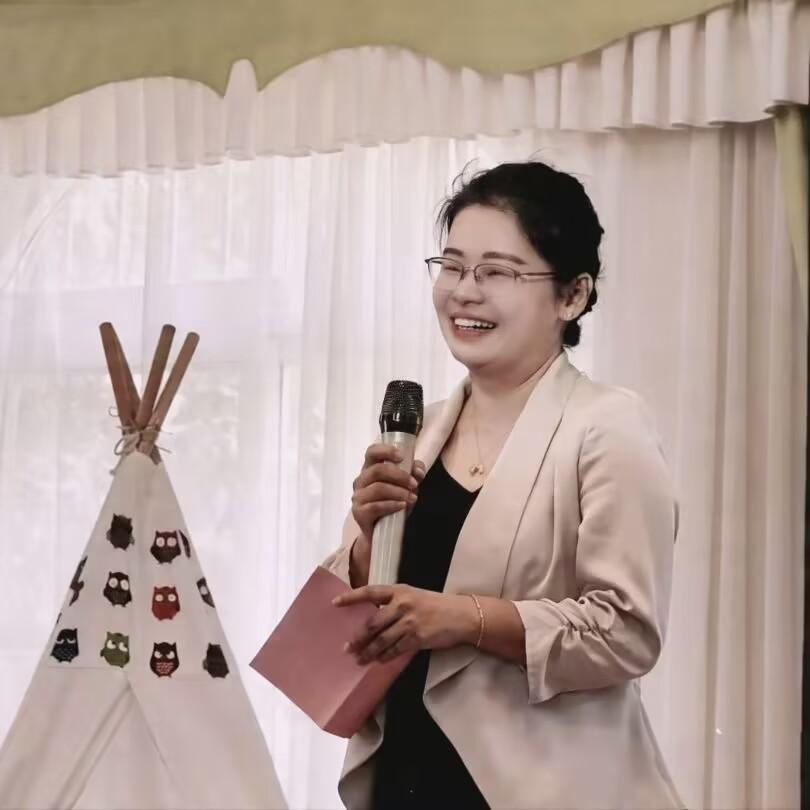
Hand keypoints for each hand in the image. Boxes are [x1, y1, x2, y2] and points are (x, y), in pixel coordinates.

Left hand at [333, 584, 478, 663]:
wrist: (461, 615)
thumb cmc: (436, 605)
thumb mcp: (414, 596)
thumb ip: (395, 604)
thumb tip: (373, 620)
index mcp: (400, 590)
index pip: (370, 592)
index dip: (352, 597)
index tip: (335, 603)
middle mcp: (402, 604)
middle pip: (373, 623)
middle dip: (358, 637)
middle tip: (347, 647)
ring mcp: (409, 622)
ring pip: (381, 640)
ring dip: (368, 652)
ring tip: (359, 659)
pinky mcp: (417, 638)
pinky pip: (395, 650)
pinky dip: (385, 657)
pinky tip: (378, 661)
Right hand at [351, 444, 425, 543]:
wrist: (382, 533)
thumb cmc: (392, 504)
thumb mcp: (406, 487)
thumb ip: (413, 474)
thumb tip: (418, 471)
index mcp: (370, 469)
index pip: (372, 452)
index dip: (386, 450)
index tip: (401, 456)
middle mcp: (361, 480)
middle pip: (377, 470)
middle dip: (400, 475)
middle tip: (414, 484)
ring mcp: (358, 496)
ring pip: (378, 488)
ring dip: (399, 492)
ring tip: (412, 498)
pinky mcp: (359, 512)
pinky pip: (375, 506)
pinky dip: (392, 505)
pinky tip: (403, 506)